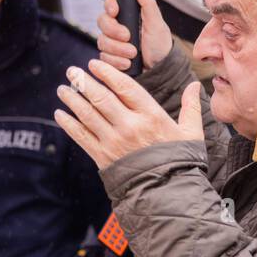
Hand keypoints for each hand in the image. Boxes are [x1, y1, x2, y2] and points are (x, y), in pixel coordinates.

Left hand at [54, 58, 201, 169]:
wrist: (166, 192)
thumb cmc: (179, 161)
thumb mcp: (191, 133)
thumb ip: (191, 107)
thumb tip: (197, 84)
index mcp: (151, 116)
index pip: (125, 87)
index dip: (107, 73)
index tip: (93, 64)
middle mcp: (130, 126)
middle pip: (101, 98)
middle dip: (83, 82)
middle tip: (72, 71)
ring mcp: (114, 142)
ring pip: (87, 115)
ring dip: (72, 100)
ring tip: (63, 89)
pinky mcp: (102, 156)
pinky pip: (81, 136)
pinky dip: (68, 124)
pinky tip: (60, 114)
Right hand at [97, 0, 173, 72]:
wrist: (159, 69)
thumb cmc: (160, 44)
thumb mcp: (156, 23)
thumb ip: (148, 3)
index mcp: (128, 14)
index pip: (111, 2)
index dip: (109, 5)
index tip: (115, 12)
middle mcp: (117, 25)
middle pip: (102, 21)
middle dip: (114, 31)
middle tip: (128, 37)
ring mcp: (111, 41)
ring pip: (102, 41)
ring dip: (117, 49)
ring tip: (133, 53)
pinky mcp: (109, 56)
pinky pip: (103, 56)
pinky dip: (116, 60)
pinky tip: (127, 62)